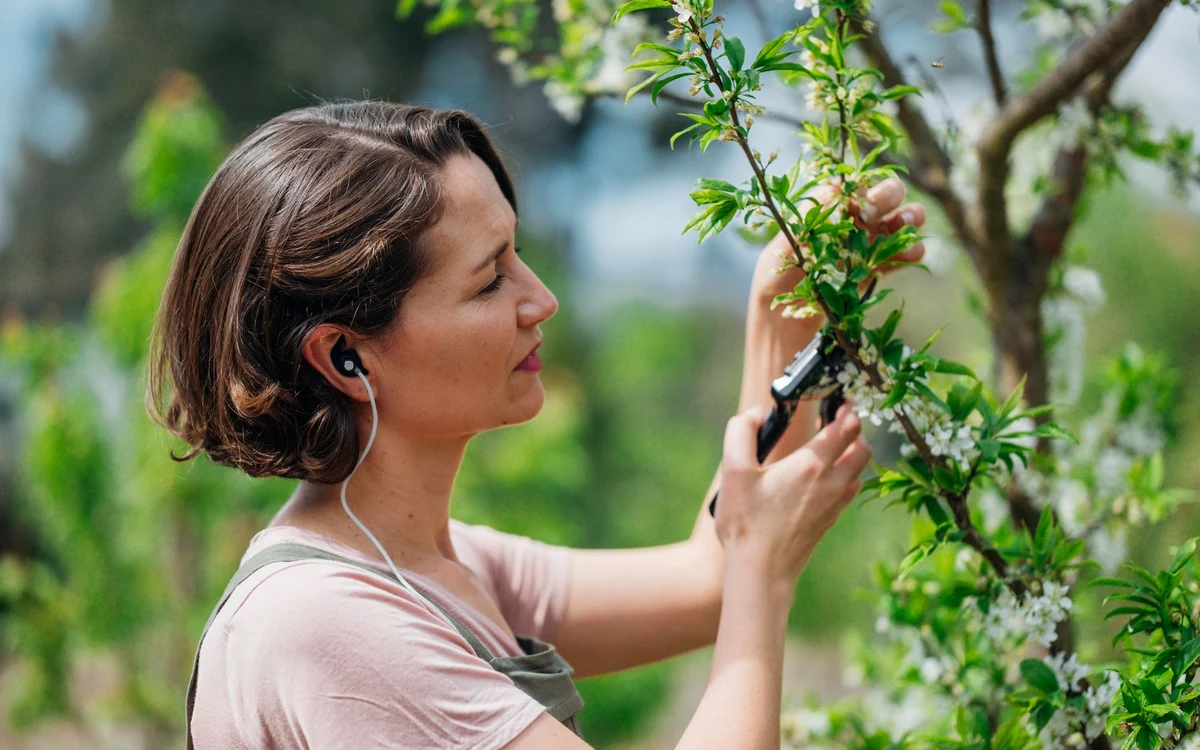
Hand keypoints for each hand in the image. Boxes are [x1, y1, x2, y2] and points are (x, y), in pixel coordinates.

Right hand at [715, 402, 871, 584]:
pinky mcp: (831, 520)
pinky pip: (850, 490)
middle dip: (855, 429)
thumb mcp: (732, 470)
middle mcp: (831, 482)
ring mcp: (835, 504)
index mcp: (811, 464)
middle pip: (863, 447)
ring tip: (832, 446)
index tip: (839, 399)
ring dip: (853, 453)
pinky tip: (825, 478)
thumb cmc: (746, 521)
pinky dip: (846, 476)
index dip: (848, 408)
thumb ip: (742, 431)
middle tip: (837, 419)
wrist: (761, 571)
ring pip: (861, 470)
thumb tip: (757, 413)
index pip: (847, 427)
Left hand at [749, 176, 927, 309]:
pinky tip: (912, 254)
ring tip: (908, 225)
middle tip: (877, 212)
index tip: (856, 201)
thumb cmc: (776, 279)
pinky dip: (911, 252)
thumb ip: (805, 224)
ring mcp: (866, 245)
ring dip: (909, 217)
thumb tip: (833, 190)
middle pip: (882, 195)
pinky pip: (901, 256)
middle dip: (889, 194)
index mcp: (827, 210)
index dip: (860, 186)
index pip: (851, 186)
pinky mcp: (876, 270)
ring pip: (899, 221)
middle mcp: (850, 222)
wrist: (783, 322)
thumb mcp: (781, 251)